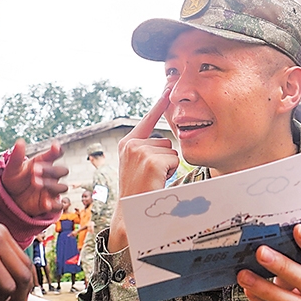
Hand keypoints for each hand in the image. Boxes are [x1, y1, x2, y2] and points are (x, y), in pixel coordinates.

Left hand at [1, 140, 68, 216]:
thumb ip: (17, 156)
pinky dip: (55, 204)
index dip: (58, 150)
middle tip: (34, 170)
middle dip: (50, 170)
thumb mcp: (13, 168)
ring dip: (51, 185)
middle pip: (61, 171)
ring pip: (62, 187)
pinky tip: (46, 203)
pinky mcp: (50, 204)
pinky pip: (59, 205)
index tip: (55, 146)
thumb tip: (20, 141)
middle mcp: (51, 176)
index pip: (56, 154)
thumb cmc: (14, 179)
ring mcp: (52, 190)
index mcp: (43, 163)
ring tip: (35, 183)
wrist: (9, 198)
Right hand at [107, 89, 178, 251]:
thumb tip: (169, 139)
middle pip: (166, 141)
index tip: (168, 87)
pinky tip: (156, 182)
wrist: (130, 213)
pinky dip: (170, 172)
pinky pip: (174, 160)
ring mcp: (139, 152)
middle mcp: (131, 144)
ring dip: (168, 167)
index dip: (159, 104)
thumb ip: (149, 149)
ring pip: (171, 151)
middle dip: (165, 159)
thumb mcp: (139, 165)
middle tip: (152, 177)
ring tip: (153, 180)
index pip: (147, 119)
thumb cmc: (138, 191)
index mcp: (127, 143)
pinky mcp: (150, 161)